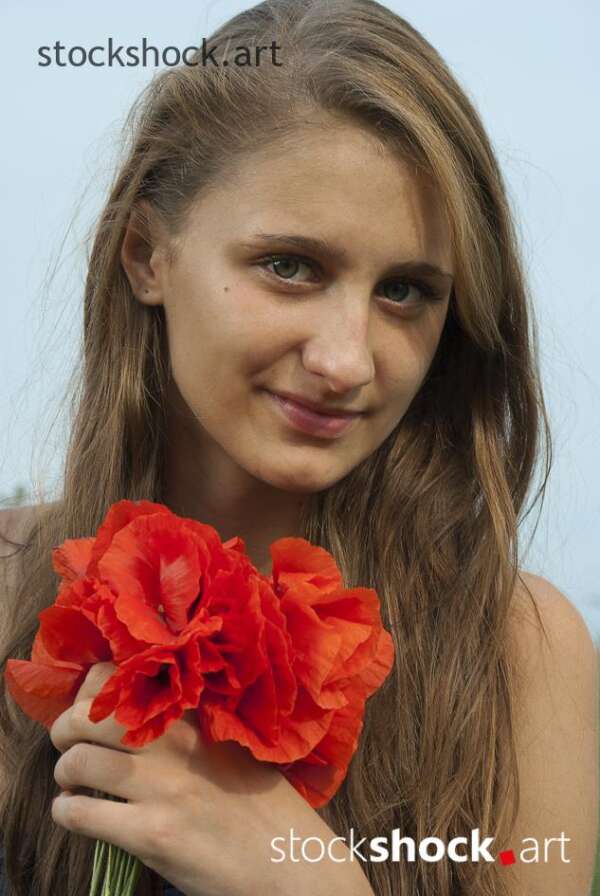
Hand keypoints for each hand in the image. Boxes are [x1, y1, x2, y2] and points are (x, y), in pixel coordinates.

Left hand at [50, 662, 370, 895]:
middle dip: (65, 729)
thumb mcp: (234, 746)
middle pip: (88, 715)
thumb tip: (140, 715)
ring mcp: (162, 788)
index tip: (92, 707)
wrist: (289, 862)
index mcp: (197, 716)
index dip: (93, 691)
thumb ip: (192, 725)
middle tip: (69, 744)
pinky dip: (66, 811)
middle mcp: (176, 743)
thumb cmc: (265, 805)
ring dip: (64, 772)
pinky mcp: (151, 834)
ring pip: (77, 761)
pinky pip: (81, 813)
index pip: (123, 678)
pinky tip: (76, 813)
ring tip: (72, 782)